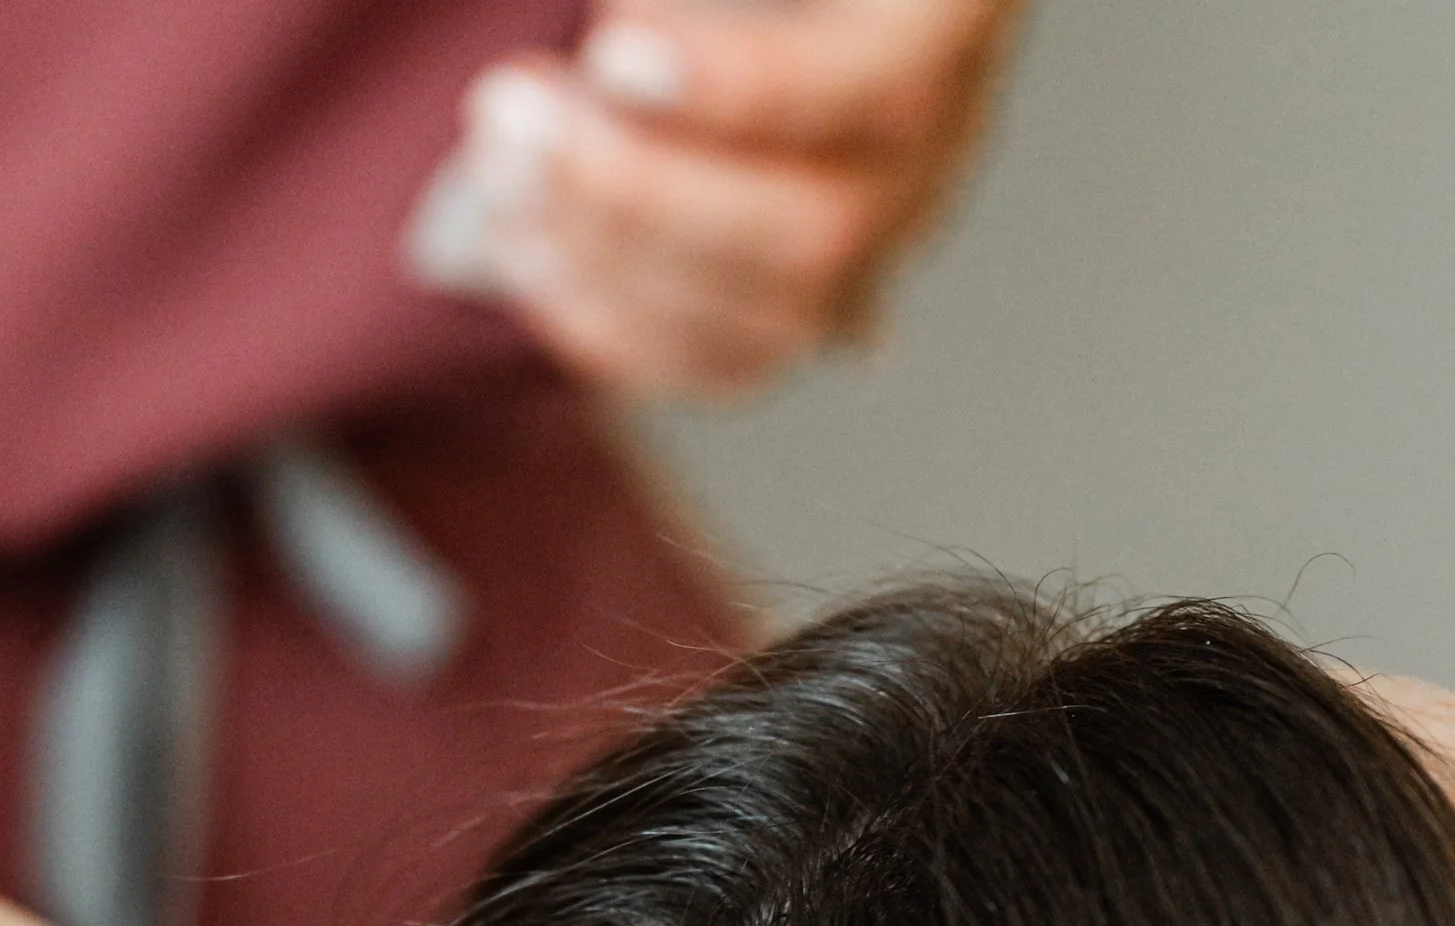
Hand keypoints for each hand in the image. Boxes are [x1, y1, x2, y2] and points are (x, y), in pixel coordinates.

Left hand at [408, 0, 1028, 398]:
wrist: (806, 10)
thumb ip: (692, 1)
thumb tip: (613, 41)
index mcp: (954, 24)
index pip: (881, 87)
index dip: (741, 87)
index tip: (610, 47)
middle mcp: (935, 157)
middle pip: (814, 231)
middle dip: (638, 189)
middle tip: (505, 113)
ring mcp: (878, 250)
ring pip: (765, 316)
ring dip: (604, 256)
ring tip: (499, 170)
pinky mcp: (803, 310)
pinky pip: (719, 361)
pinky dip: (608, 321)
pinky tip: (524, 252)